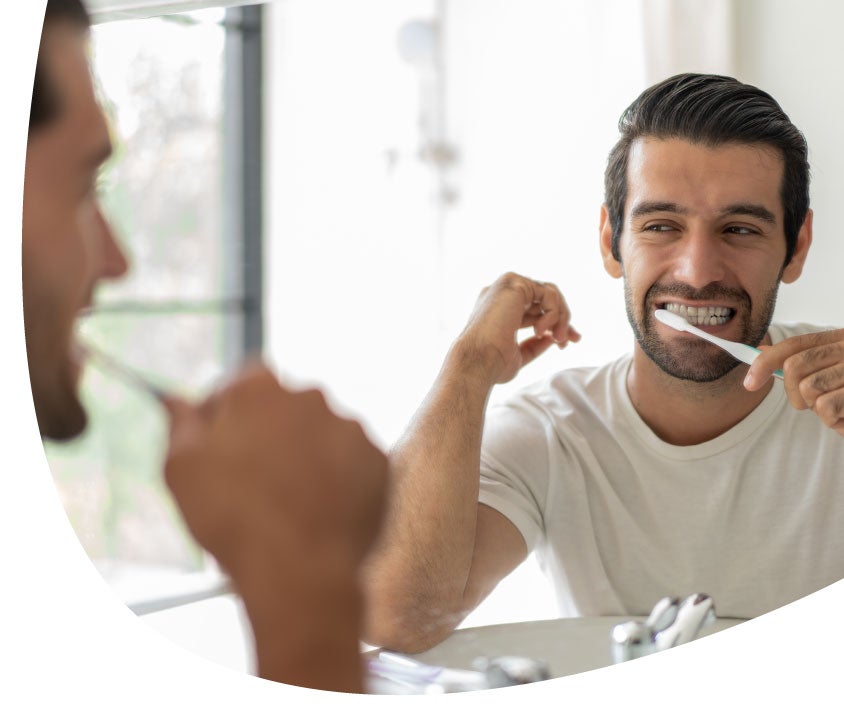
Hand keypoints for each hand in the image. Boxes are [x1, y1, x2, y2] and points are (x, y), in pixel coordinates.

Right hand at [161, 361, 388, 587]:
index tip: (219, 442)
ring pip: (320, 434)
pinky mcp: (377, 459)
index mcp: (261, 390)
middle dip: (269, 433)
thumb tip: (175, 400)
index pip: (242, 382)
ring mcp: (350, 427)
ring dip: (305, 455)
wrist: (300, 571)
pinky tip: (319, 509)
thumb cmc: (232, 519)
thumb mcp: (182, 469)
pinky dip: (338, 478)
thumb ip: (181, 424)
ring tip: (289, 501)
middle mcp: (311, 397)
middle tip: (254, 479)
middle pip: (284, 407)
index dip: (227, 411)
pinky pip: (351, 461)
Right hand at [456, 272, 580, 383]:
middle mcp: (501, 294)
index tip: (567, 343)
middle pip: (544, 299)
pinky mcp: (513, 283)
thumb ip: (534, 344)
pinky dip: (553, 313)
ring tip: (560, 339)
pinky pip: (548, 293)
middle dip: (563, 319)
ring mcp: (506, 286)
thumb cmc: (491, 364)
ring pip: (549, 293)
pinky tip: (541, 330)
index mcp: (499, 309)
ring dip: (561, 317)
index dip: (555, 324)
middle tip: (573, 340)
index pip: (534, 309)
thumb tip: (553, 338)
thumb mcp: (518, 355)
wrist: (477, 362)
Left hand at [744, 329, 843, 435]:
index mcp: (842, 339)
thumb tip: (760, 353)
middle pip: (795, 368)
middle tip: (811, 403)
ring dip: (819, 410)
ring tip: (840, 410)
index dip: (764, 363)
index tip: (749, 383)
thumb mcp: (836, 367)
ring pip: (809, 391)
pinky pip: (827, 408)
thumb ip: (804, 360)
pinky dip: (834, 421)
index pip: (794, 346)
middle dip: (793, 393)